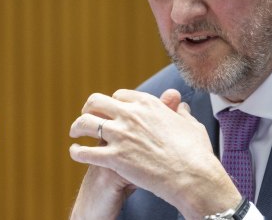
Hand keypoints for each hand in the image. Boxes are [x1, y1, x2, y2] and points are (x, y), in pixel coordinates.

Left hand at [69, 89, 179, 219]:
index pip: (120, 95)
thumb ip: (182, 113)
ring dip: (78, 127)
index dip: (113, 103)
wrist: (192, 176)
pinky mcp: (114, 158)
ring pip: (85, 124)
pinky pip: (85, 152)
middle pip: (96, 102)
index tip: (111, 110)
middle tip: (86, 116)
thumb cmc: (196, 152)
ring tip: (76, 134)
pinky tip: (76, 153)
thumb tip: (181, 106)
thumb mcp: (191, 125)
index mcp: (148, 104)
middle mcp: (131, 115)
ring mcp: (121, 135)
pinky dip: (77, 152)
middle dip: (89, 108)